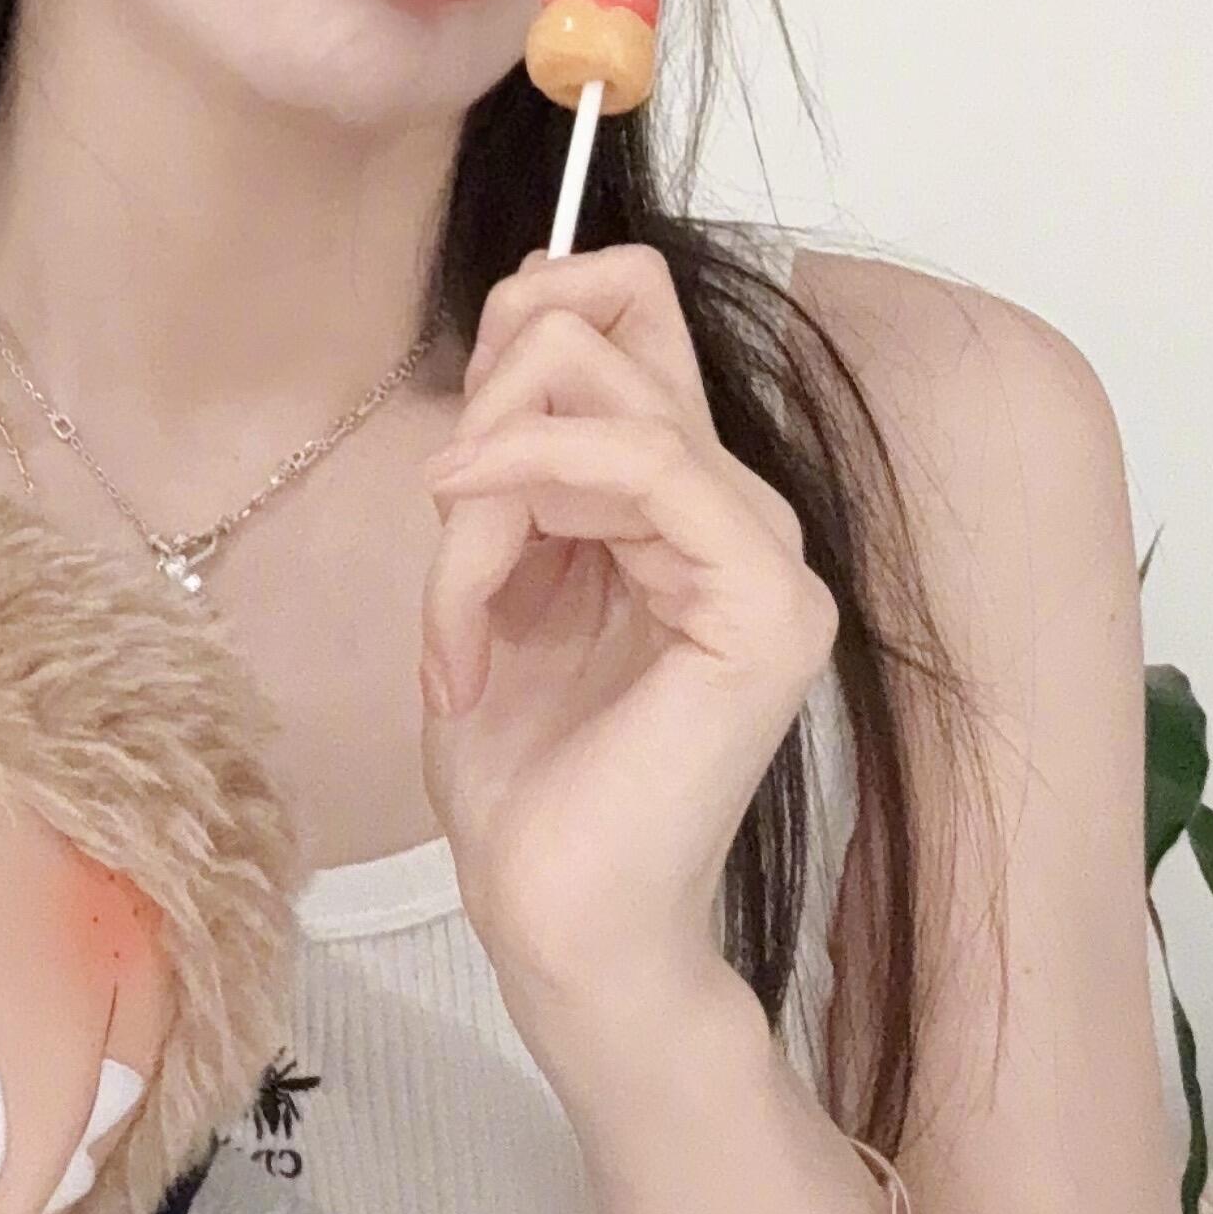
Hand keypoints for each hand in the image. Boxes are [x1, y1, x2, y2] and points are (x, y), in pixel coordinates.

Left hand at [417, 244, 836, 1046]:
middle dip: (492, 398)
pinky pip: (644, 464)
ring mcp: (767, 554)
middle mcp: (741, 509)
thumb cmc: (523, 772)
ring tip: (455, 616)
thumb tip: (532, 295)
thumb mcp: (492, 569)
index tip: (453, 427)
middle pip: (621, 313)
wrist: (554, 918)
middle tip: (445, 521)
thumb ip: (518, 451)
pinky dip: (527, 490)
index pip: (633, 308)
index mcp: (686, 497)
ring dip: (487, 489)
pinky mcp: (766, 603)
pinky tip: (470, 572)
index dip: (524, 317)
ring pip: (605, 395)